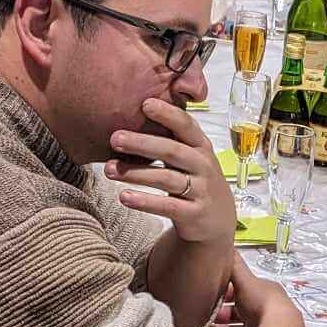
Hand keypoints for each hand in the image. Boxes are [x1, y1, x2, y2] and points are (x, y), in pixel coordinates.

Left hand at [107, 97, 234, 250]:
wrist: (217, 222)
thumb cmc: (197, 182)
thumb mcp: (191, 157)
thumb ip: (171, 140)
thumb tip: (134, 117)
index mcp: (201, 147)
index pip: (186, 125)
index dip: (167, 114)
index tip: (145, 104)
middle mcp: (203, 166)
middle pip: (172, 151)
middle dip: (142, 143)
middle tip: (115, 138)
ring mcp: (201, 190)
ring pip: (166, 178)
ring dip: (135, 173)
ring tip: (109, 169)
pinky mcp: (194, 214)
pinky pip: (167, 206)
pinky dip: (145, 201)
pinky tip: (124, 197)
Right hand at [209, 256, 306, 326]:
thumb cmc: (262, 302)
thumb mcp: (245, 280)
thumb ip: (234, 265)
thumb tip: (225, 246)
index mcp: (263, 291)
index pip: (241, 291)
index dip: (225, 293)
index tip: (211, 298)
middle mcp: (265, 309)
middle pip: (239, 311)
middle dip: (222, 314)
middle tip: (209, 317)